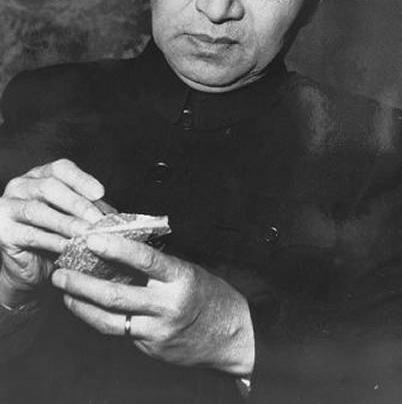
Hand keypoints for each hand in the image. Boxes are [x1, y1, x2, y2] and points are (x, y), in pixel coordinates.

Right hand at [0, 159, 104, 306]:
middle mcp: (21, 185)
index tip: (101, 193)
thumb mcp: (75, 218)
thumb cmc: (55, 237)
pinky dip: (53, 241)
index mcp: (40, 175)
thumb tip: (115, 215)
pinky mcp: (2, 231)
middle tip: (97, 220)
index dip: (81, 179)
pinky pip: (31, 234)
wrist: (29, 268)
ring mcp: (8, 206)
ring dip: (67, 223)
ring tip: (87, 234)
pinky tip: (69, 247)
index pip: (61, 169)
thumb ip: (90, 211)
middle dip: (77, 204)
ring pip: (39, 211)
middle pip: (50, 187)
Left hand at [52, 234, 254, 374]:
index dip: (117, 248)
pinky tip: (86, 308)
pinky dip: (99, 318)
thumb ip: (157, 263)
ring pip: (110, 320)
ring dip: (82, 304)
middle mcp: (167, 306)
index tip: (92, 238)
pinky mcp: (151, 347)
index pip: (145, 260)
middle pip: (116, 295)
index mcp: (180, 278)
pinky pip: (119, 332)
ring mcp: (157, 330)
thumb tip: (121, 244)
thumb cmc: (207, 294)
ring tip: (64, 290)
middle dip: (82, 283)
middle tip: (61, 271)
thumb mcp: (187, 269)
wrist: (230, 335)